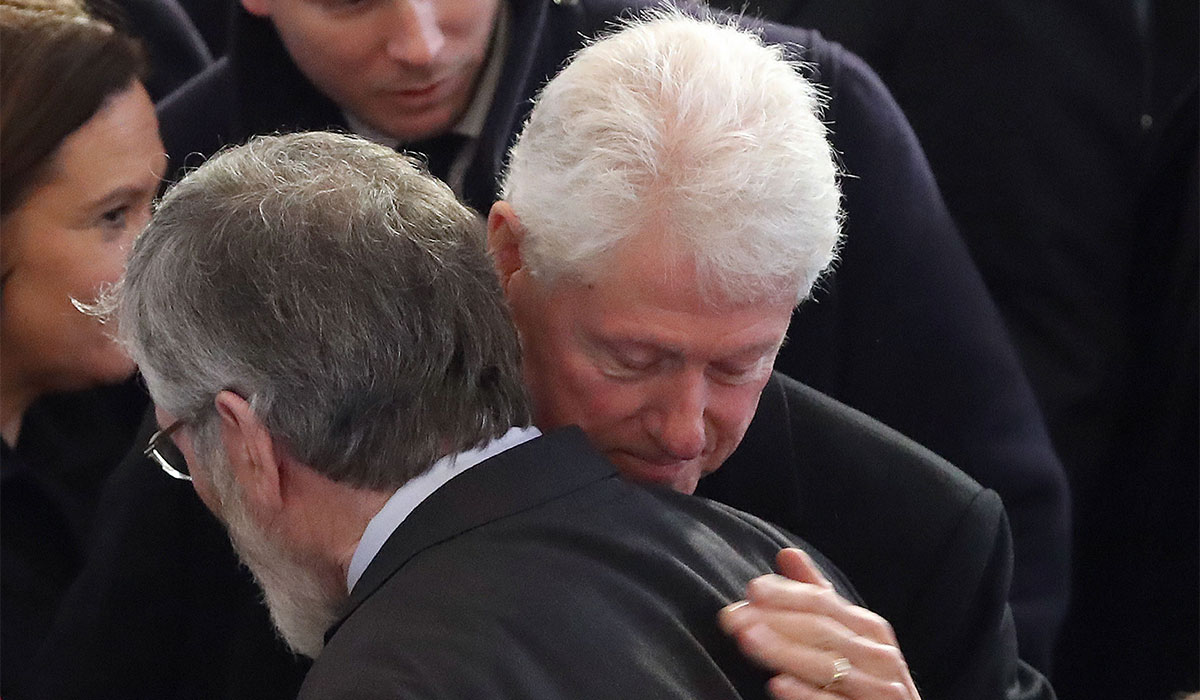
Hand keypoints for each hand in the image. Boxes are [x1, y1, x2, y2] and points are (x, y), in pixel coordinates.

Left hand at [718, 548, 920, 699]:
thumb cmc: (866, 679)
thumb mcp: (848, 636)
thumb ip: (818, 598)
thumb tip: (787, 553)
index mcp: (870, 629)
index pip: (824, 603)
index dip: (787, 594)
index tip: (752, 590)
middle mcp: (880, 656)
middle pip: (821, 631)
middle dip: (774, 621)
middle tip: (733, 617)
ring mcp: (881, 690)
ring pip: (826, 666)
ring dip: (784, 652)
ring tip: (747, 640)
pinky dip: (806, 695)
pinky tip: (777, 685)